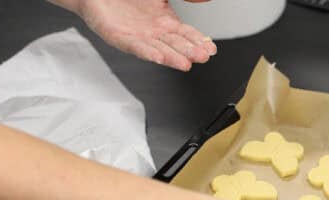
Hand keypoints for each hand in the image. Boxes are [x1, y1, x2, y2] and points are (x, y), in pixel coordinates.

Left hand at [76, 0, 218, 70]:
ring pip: (158, 49)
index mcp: (165, 21)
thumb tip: (206, 0)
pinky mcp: (117, 36)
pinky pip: (134, 46)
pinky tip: (158, 57)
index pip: (187, 34)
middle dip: (189, 51)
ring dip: (172, 58)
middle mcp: (153, 31)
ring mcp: (137, 35)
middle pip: (175, 44)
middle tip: (202, 57)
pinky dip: (146, 52)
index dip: (199, 41)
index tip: (210, 49)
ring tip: (185, 64)